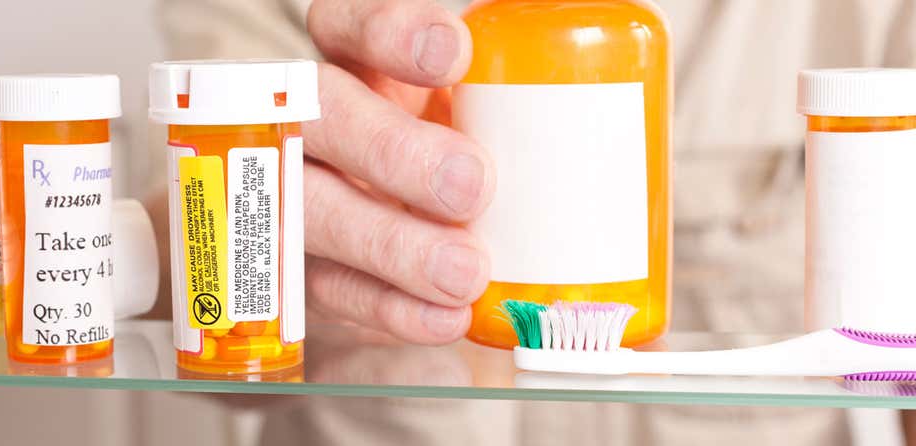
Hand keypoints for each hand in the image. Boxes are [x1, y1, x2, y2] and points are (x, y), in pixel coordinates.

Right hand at [301, 0, 493, 344]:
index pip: (349, 23)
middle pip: (324, 119)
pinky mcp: (309, 265)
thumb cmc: (459, 141)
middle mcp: (321, 120)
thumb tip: (613, 89)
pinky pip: (333, 290)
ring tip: (464, 273)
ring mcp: (301, 194)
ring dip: (391, 246)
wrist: (407, 212)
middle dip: (394, 152)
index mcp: (359, 60)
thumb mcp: (479, 101)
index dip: (392, 32)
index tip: (455, 52)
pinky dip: (390, 309)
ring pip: (315, 212)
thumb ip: (517, 90)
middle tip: (471, 186)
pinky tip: (443, 317)